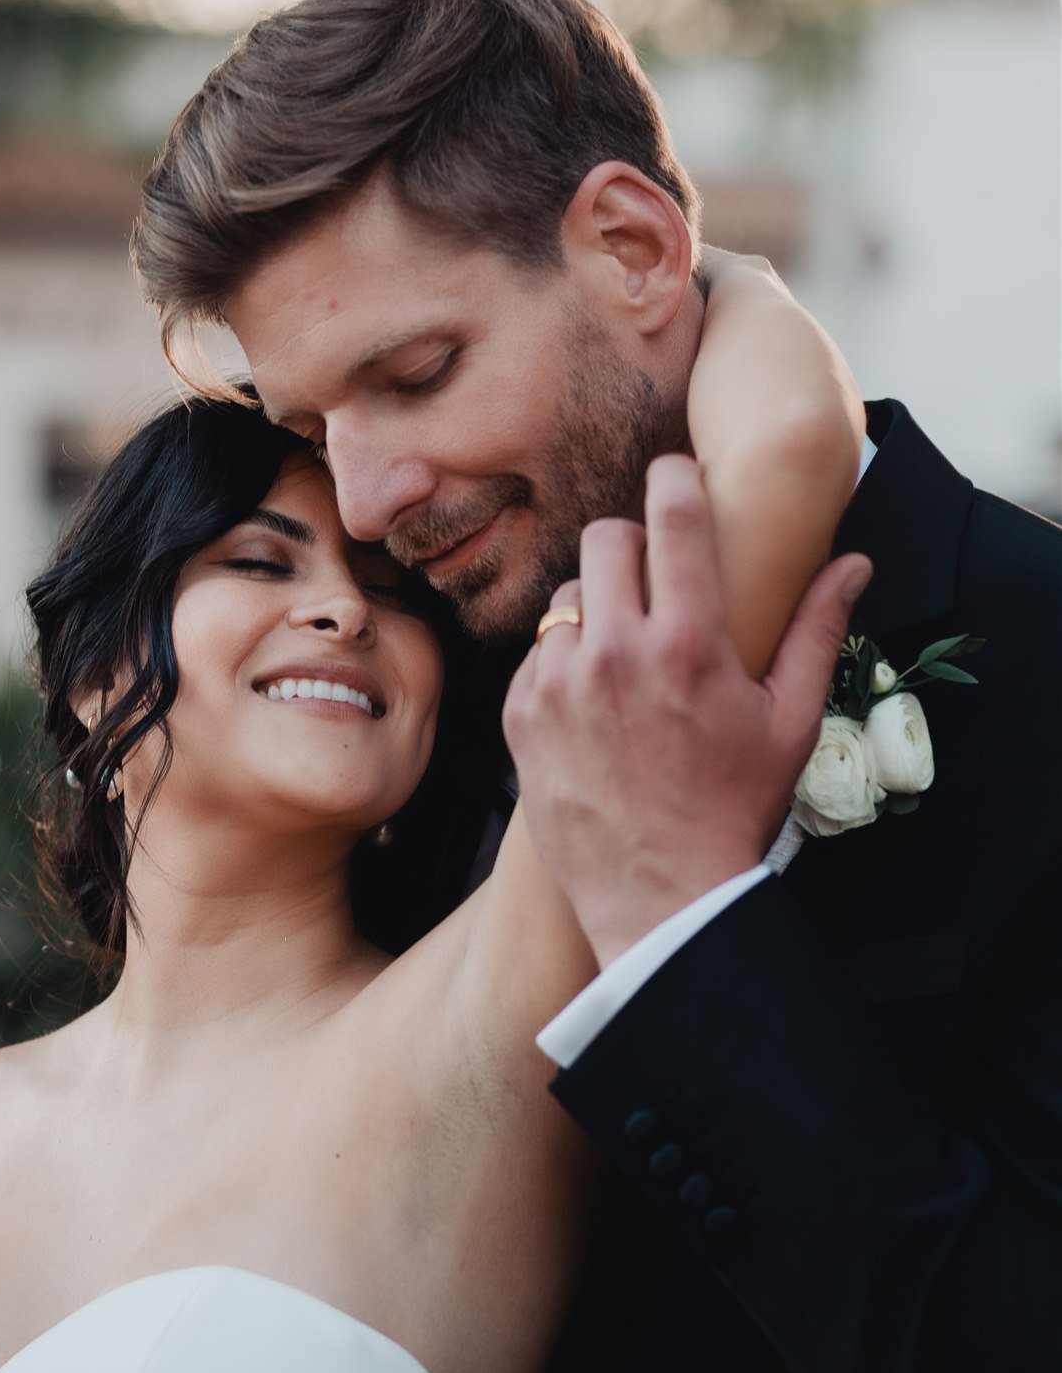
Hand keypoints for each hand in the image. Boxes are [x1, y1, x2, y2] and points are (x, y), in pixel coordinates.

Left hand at [502, 456, 871, 969]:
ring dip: (596, 610)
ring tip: (626, 661)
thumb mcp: (791, 721)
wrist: (661, 898)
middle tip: (654, 583)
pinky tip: (594, 704)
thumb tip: (853, 562)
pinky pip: (537, 651)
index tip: (676, 474)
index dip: (674, 476)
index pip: (672, 512)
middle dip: (633, 546)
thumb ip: (816, 629)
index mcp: (690, 643)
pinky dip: (563, 664)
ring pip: (568, 596)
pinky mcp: (520, 713)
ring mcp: (560, 682)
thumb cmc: (735, 808)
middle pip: (606, 537)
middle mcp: (617, 651)